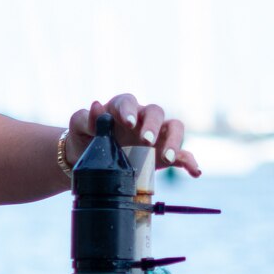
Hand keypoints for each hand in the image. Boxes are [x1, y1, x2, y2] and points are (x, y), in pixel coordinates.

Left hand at [63, 92, 202, 178]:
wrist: (87, 158)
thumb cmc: (85, 137)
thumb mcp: (79, 128)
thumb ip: (85, 118)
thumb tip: (96, 106)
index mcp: (122, 108)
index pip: (130, 102)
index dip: (130, 111)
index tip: (129, 123)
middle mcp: (143, 118)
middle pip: (156, 112)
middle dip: (153, 126)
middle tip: (146, 141)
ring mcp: (156, 136)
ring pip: (174, 129)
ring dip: (175, 142)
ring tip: (169, 158)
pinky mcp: (163, 155)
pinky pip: (182, 156)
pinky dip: (190, 162)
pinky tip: (195, 172)